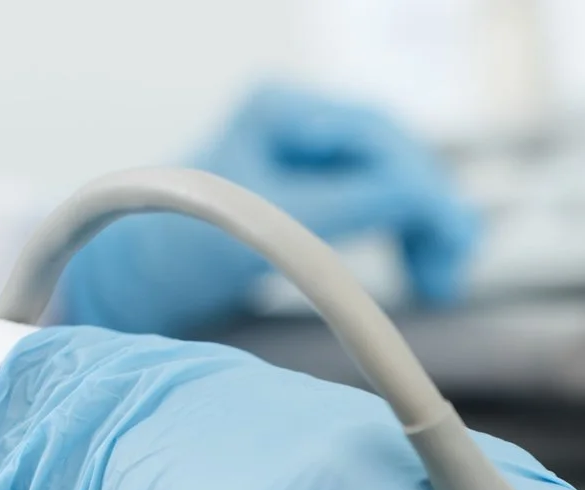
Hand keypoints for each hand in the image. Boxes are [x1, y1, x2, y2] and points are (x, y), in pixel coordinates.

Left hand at [56, 84, 482, 338]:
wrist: (130, 284)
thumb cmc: (176, 248)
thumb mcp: (273, 222)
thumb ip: (354, 201)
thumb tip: (433, 199)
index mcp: (282, 110)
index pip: (379, 136)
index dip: (424, 188)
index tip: (453, 242)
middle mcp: (300, 123)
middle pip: (398, 156)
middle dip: (432, 212)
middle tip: (448, 273)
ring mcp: (309, 157)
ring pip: (400, 183)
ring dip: (427, 229)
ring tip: (439, 281)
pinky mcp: (317, 194)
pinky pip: (386, 206)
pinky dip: (410, 237)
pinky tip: (421, 270)